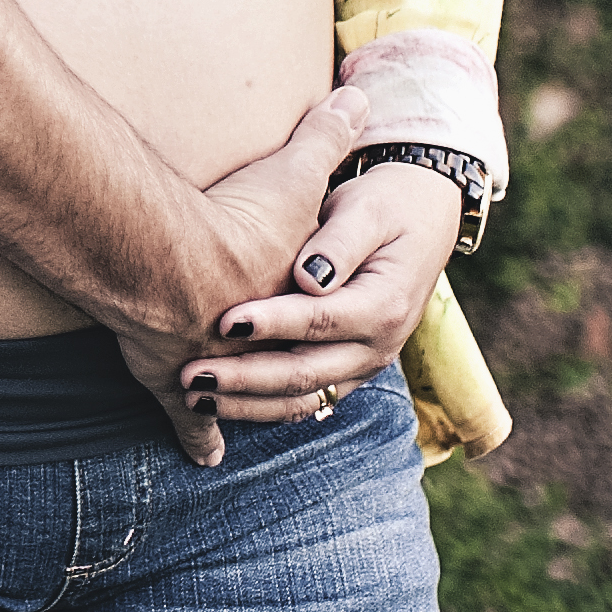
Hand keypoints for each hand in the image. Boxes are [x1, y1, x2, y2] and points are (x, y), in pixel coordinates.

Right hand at [105, 83, 371, 466]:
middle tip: (306, 374)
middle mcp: (269, 350)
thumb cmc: (230, 222)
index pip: (327, 324)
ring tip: (264, 409)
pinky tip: (205, 456)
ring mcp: (223, 373)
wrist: (165, 262)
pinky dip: (200, 438)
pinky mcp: (176, 385)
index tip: (337, 320)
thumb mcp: (289, 175)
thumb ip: (324, 138)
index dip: (328, 322)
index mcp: (306, 308)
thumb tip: (358, 99)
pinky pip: (192, 422)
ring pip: (251, 402)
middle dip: (294, 375)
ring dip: (256, 406)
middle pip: (293, 374)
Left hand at [180, 161, 467, 427]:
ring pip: (303, 399)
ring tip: (193, 396)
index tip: (224, 321)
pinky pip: (305, 400)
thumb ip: (340, 241)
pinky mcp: (347, 370)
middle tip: (189, 375)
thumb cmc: (386, 205)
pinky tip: (220, 403)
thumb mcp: (369, 209)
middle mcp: (377, 346)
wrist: (422, 220)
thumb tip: (309, 278)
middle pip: (306, 373)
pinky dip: (262, 406)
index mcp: (384, 305)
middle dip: (245, 377)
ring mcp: (363, 364)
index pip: (321, 321)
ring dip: (247, 403)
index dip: (272, 323)